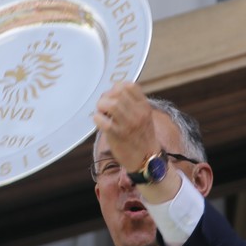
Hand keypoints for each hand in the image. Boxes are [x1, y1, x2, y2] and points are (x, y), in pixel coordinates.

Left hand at [92, 83, 182, 203]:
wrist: (147, 160)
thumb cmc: (142, 138)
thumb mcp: (143, 117)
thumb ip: (132, 104)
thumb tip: (112, 93)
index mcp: (144, 107)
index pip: (130, 85)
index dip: (117, 88)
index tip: (113, 96)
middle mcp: (138, 114)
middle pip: (118, 92)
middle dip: (106, 96)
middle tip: (103, 106)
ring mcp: (128, 124)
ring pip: (110, 104)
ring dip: (101, 106)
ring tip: (101, 113)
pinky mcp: (118, 135)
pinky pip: (102, 121)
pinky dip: (97, 119)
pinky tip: (99, 122)